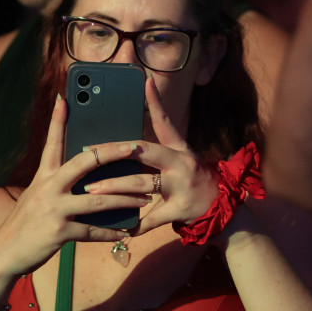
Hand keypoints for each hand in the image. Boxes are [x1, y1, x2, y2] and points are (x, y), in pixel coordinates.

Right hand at [0, 95, 150, 283]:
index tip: (65, 97)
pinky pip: (93, 231)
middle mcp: (48, 187)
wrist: (3, 254)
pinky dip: (111, 233)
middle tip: (133, 147)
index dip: (58, 119)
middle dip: (112, 153)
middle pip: (85, 162)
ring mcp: (54, 209)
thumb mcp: (36, 196)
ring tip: (145, 198)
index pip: (53, 142)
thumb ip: (56, 184)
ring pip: (98, 200)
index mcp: (43, 176)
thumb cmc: (24, 224)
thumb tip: (85, 176)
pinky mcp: (59, 232)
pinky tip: (126, 232)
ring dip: (125, 200)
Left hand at [84, 77, 219, 234]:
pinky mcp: (182, 209)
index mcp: (179, 149)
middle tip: (88, 153)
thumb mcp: (181, 161)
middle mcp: (180, 162)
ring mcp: (181, 186)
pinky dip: (136, 224)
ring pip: (141, 184)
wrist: (224, 208)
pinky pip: (153, 218)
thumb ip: (156, 154)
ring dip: (114, 187)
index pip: (165, 121)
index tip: (144, 82)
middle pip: (143, 151)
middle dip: (112, 152)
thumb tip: (123, 146)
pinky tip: (122, 229)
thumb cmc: (194, 181)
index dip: (155, 101)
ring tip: (92, 190)